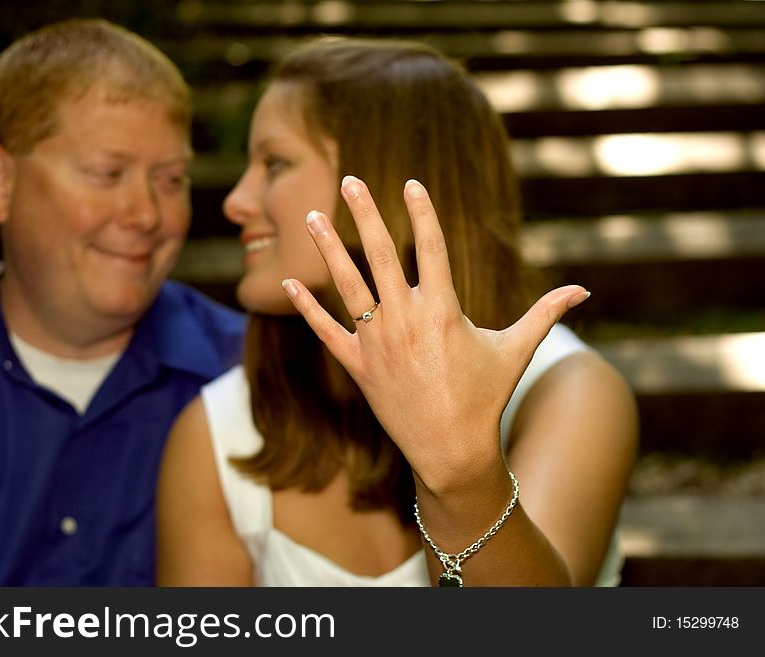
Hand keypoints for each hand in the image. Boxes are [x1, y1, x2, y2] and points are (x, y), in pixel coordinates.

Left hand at [281, 176, 589, 493]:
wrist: (451, 451)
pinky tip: (285, 282)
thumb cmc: (486, 398)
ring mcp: (376, 342)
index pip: (431, 246)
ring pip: (345, 285)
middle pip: (380, 253)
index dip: (421, 211)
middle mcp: (404, 318)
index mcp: (442, 309)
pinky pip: (325, 330)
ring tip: (310, 218)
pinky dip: (306, 307)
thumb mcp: (516, 350)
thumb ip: (545, 313)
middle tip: (349, 179)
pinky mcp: (356, 365)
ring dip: (328, 249)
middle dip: (364, 212)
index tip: (410, 183)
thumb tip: (585, 290)